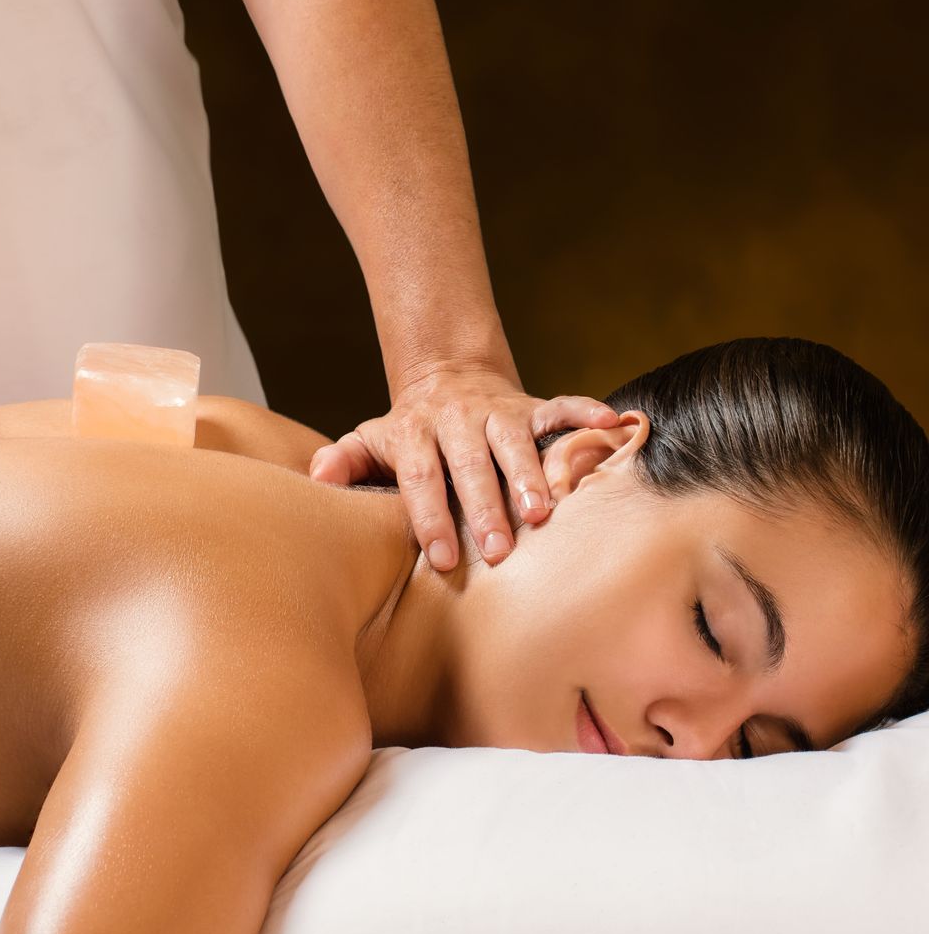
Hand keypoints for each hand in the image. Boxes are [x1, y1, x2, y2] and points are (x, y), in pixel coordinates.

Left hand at [306, 366, 619, 569]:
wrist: (444, 375)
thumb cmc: (406, 431)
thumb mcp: (370, 441)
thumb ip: (345, 461)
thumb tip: (318, 477)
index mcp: (414, 432)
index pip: (419, 476)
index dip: (430, 517)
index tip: (444, 559)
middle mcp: (456, 419)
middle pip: (470, 464)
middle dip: (485, 507)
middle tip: (499, 551)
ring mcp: (497, 410)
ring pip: (515, 441)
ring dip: (531, 475)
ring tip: (544, 512)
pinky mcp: (531, 404)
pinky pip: (562, 405)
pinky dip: (588, 412)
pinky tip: (615, 424)